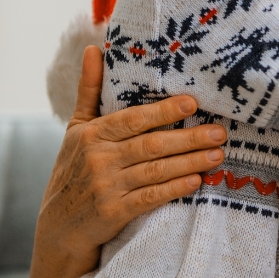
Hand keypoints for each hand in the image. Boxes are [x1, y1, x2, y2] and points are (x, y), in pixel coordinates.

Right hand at [29, 46, 225, 277]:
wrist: (58, 229)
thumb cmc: (72, 172)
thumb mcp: (76, 131)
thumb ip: (89, 91)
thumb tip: (95, 48)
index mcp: (90, 134)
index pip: (133, 119)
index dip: (164, 111)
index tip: (193, 103)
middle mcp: (97, 159)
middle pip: (151, 144)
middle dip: (188, 137)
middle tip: (220, 132)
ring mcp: (105, 187)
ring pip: (155, 170)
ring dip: (190, 162)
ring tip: (217, 154)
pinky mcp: (114, 213)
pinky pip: (151, 197)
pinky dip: (175, 189)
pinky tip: (197, 181)